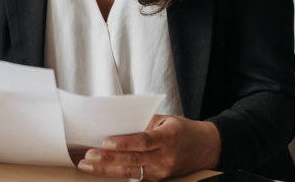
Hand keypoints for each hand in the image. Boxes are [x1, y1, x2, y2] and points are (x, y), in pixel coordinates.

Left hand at [76, 115, 221, 180]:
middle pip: (133, 160)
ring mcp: (162, 171)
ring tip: (88, 165)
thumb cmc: (183, 130)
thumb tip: (116, 125)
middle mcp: (166, 157)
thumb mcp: (166, 120)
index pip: (143, 141)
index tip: (106, 141)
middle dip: (108, 159)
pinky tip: (101, 170)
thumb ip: (143, 123)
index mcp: (168, 137)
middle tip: (88, 156)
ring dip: (107, 169)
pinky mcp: (159, 179)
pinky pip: (135, 177)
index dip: (124, 143)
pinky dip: (116, 173)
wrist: (206, 148)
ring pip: (131, 172)